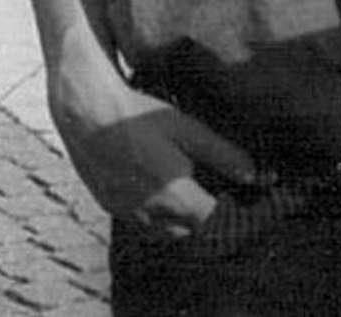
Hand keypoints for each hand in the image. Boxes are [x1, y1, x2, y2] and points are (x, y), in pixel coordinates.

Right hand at [51, 60, 260, 237]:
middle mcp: (152, 214)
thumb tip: (256, 176)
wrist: (84, 110)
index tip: (232, 196)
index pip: (215, 222)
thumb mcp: (186, 128)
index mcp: (178, 198)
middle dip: (201, 216)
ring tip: (177, 188)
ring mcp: (127, 212)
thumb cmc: (137, 115)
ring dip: (175, 217)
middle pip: (190, 230)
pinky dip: (150, 211)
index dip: (227, 211)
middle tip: (205, 189)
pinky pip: (139, 220)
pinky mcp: (109, 205)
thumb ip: (224, 156)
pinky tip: (149, 184)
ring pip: (163, 230)